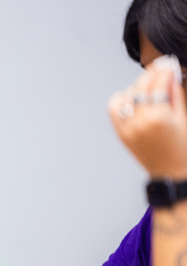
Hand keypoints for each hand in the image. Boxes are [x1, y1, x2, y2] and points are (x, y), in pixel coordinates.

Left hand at [108, 54, 186, 178]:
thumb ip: (175, 94)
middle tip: (158, 68)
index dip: (164, 71)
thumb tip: (170, 74)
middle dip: (151, 75)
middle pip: (141, 87)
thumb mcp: (183, 118)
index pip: (159, 84)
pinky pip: (114, 109)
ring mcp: (128, 128)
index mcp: (160, 117)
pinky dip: (121, 99)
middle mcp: (141, 121)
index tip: (167, 63)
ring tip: (148, 83)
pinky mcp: (120, 133)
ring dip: (137, 86)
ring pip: (127, 95)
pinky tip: (131, 96)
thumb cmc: (181, 148)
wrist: (170, 172)